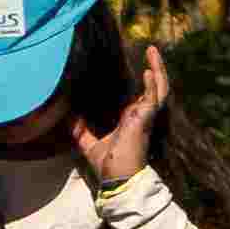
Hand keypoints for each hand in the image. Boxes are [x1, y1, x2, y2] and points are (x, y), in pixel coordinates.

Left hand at [77, 44, 169, 186]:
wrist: (117, 179)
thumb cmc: (108, 165)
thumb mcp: (89, 145)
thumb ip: (81, 132)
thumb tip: (70, 118)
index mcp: (132, 119)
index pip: (142, 95)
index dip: (144, 81)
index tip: (141, 65)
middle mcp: (141, 116)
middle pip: (154, 87)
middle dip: (155, 68)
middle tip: (150, 49)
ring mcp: (145, 117)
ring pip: (159, 88)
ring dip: (157, 69)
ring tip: (152, 51)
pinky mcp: (144, 119)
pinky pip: (153, 98)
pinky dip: (152, 83)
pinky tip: (148, 70)